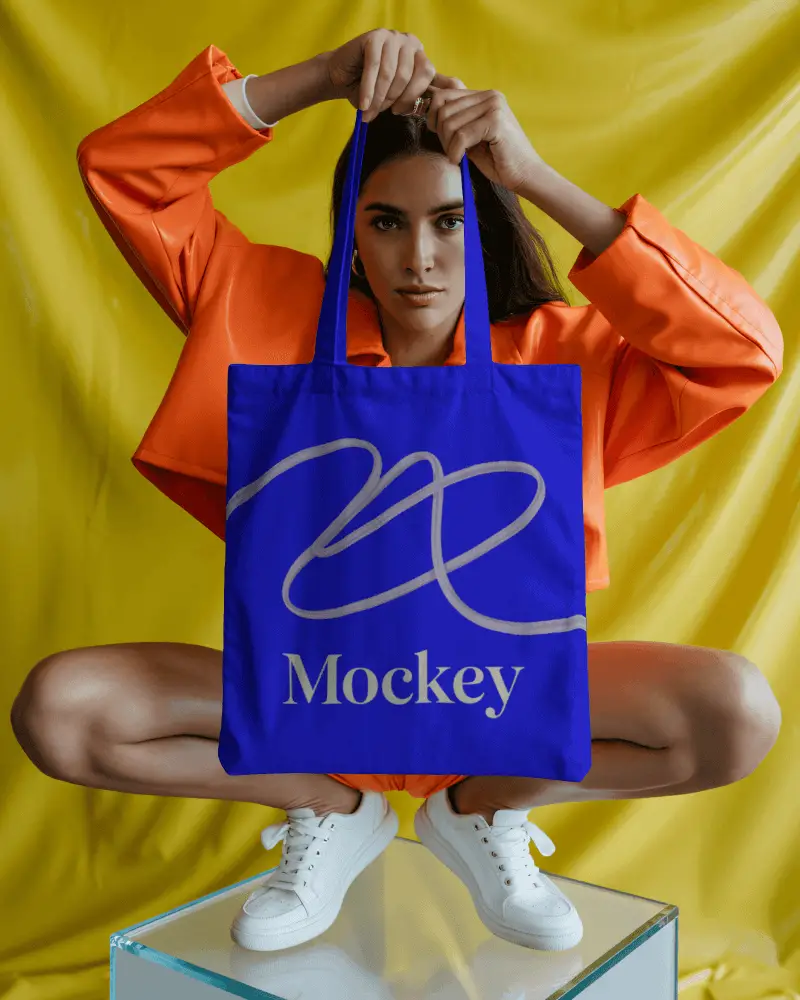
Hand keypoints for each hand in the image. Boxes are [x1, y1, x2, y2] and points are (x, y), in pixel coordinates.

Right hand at [324, 28, 453, 120]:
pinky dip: (368, 90)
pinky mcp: (373, 37)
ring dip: (379, 98)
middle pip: (409, 75)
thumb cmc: (373, 91)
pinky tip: (363, 104)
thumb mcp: (404, 93)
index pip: (427, 75)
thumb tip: (460, 88)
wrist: (341, 78)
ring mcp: (391, 36)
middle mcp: (408, 41)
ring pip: (391, 74)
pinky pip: (374, 69)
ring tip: (369, 110)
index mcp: (419, 54)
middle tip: (380, 111)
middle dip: (394, 99)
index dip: (412, 97)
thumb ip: (429, 90)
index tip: (398, 111)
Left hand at [426, 86, 544, 192]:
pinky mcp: (495, 121)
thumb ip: (455, 121)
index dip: (433, 117)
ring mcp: (494, 105)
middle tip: (451, 151)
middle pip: (443, 107)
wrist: (525, 175)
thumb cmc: (497, 160)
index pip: (443, 94)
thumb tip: (426, 109)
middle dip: (441, 134)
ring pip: (450, 122)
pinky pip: (460, 135)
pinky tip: (460, 160)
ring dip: (448, 145)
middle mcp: (489, 95)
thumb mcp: (470, 137)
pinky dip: (455, 151)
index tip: (439, 136)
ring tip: (458, 156)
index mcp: (483, 96)